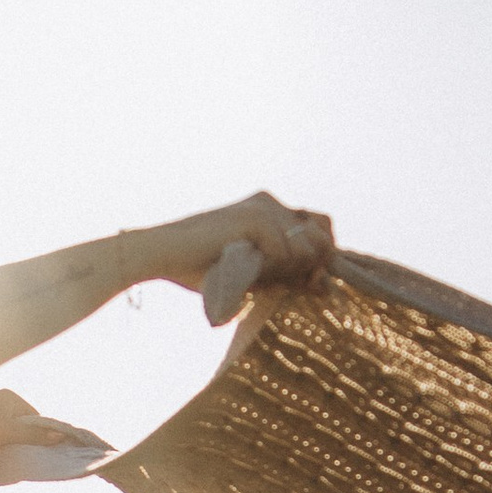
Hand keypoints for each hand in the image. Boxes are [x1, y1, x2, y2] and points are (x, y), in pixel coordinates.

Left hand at [0, 387, 91, 458]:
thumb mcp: (6, 433)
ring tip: (10, 460)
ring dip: (10, 447)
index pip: (37, 420)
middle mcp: (0, 403)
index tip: (44, 454)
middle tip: (26, 460)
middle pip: (22, 427)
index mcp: (10, 398)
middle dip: (25, 443)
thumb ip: (33, 435)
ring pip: (8, 434)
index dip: (42, 436)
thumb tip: (61, 437)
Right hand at [127, 193, 337, 299]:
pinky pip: (284, 254)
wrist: (164, 256)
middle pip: (322, 237)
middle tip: (277, 280)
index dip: (323, 255)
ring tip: (251, 273)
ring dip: (284, 271)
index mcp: (271, 210)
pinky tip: (241, 266)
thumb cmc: (203, 268)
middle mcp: (271, 202)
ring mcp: (264, 207)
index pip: (323, 227)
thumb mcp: (256, 276)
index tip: (310, 281)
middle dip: (310, 267)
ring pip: (305, 249)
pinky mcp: (254, 218)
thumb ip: (291, 277)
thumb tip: (327, 289)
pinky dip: (268, 270)